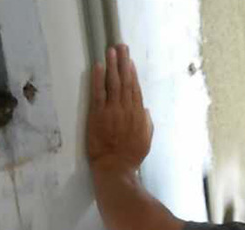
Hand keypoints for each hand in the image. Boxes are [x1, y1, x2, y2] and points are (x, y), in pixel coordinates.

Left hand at [87, 45, 153, 171]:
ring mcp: (112, 111)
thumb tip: (145, 110)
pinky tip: (98, 66)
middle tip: (122, 47)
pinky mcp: (98, 115)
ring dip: (112, 65)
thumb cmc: (131, 157)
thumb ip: (147, 123)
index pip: (135, 90)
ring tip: (111, 50)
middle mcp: (127, 109)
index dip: (133, 74)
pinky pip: (98, 92)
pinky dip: (98, 78)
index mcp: (139, 116)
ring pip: (114, 83)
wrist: (115, 168)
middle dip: (124, 62)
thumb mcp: (146, 141)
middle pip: (126, 81)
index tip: (130, 62)